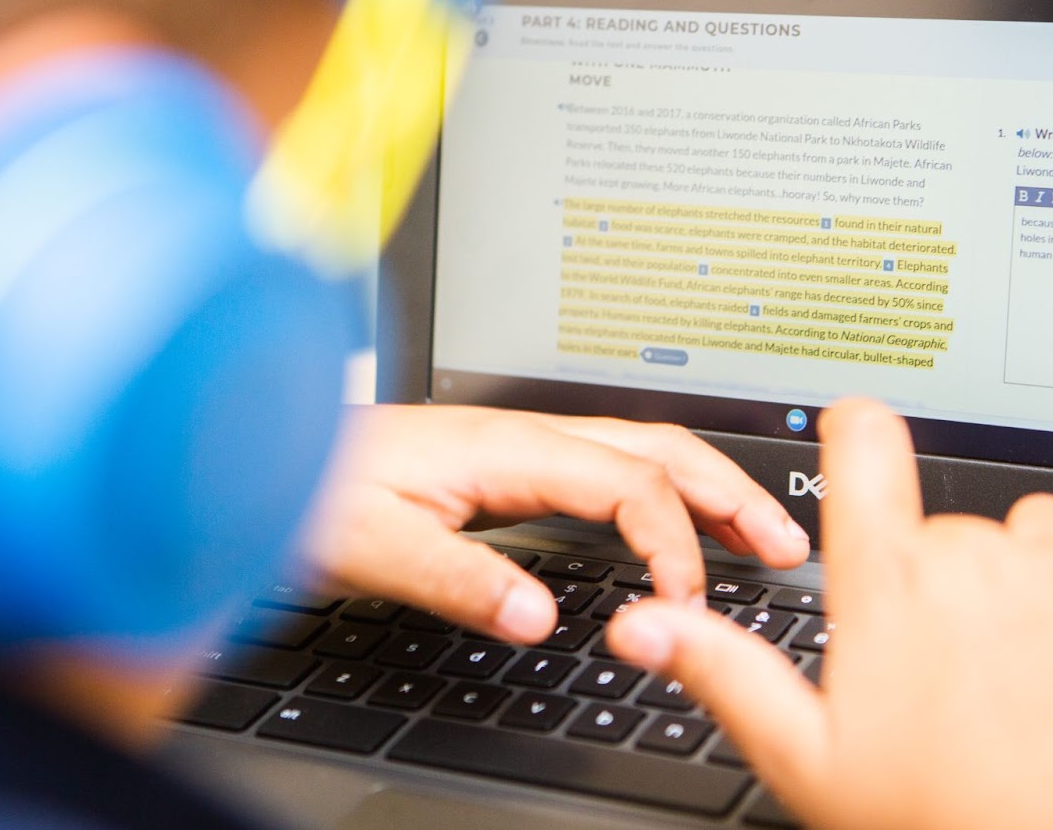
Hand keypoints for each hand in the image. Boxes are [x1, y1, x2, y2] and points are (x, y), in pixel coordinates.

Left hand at [301, 404, 810, 644]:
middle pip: (658, 448)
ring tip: (756, 530)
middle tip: (784, 544)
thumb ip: (457, 577)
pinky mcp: (512, 460)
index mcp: (508, 448)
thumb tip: (539, 616)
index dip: (672, 542)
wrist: (268, 446)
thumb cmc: (311, 486)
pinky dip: (663, 491)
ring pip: (642, 449)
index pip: (628, 484)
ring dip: (707, 486)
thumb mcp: (371, 542)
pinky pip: (612, 465)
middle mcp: (527, 436)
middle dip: (730, 493)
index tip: (684, 605)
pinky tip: (670, 522)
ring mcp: (523, 443)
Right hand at [607, 398, 1052, 829]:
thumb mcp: (805, 756)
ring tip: (1018, 627)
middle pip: (952, 510)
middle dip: (937, 568)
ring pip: (1041, 520)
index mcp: (895, 584)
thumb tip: (645, 620)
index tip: (853, 424)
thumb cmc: (937, 818)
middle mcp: (982, 560)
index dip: (857, 424)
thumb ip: (724, 671)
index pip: (868, 449)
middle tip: (933, 662)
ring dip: (1028, 556)